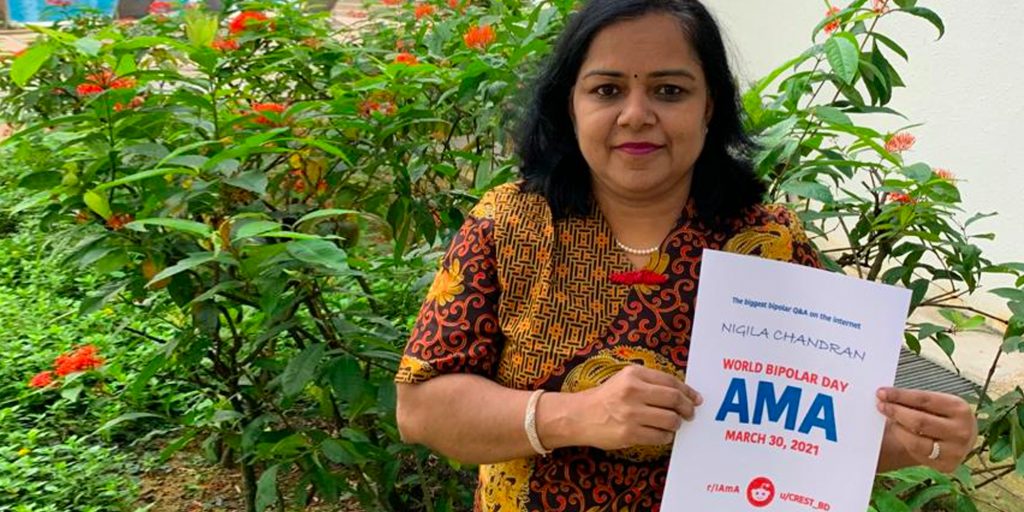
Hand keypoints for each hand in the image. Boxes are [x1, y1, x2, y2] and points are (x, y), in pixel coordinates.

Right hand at [576, 364, 701, 450]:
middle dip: (687, 408)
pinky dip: (666, 436)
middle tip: (690, 413)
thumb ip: (651, 382)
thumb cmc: (607, 397)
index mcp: (633, 374)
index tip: (696, 398)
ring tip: (673, 423)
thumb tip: (683, 392)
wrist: (581, 415)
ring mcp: (631, 413)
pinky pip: (660, 436)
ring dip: (676, 423)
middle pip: (674, 399)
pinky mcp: (629, 433)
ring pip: (670, 419)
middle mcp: (632, 391)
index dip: (688, 391)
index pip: (670, 381)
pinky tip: (661, 433)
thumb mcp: (625, 379)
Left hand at [877, 387, 976, 472]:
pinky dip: (905, 442)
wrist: (958, 438)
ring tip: (890, 421)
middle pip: (919, 421)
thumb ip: (914, 401)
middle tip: (880, 406)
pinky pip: (917, 454)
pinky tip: (900, 434)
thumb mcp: (936, 403)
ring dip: (897, 429)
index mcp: (959, 408)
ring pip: (916, 441)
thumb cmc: (940, 416)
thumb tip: (885, 396)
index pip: (923, 400)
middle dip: (896, 412)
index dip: (900, 396)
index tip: (881, 393)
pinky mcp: (947, 465)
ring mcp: (956, 451)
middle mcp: (961, 431)